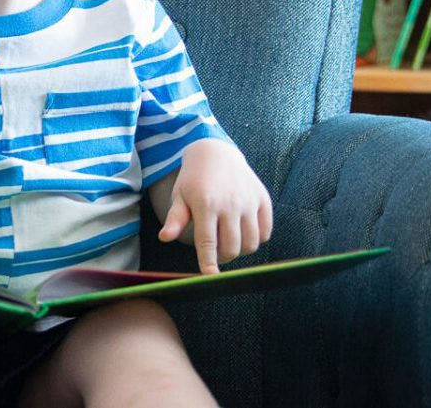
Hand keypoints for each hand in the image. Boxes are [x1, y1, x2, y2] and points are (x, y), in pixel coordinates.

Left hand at [157, 139, 272, 274]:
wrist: (216, 152)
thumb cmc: (193, 179)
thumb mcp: (180, 196)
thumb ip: (175, 218)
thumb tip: (164, 238)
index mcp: (206, 204)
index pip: (208, 242)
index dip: (208, 263)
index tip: (209, 277)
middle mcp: (230, 204)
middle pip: (232, 248)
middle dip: (222, 257)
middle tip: (215, 252)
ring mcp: (249, 201)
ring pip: (251, 244)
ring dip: (240, 250)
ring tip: (228, 242)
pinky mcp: (263, 199)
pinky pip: (265, 232)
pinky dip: (256, 239)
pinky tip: (243, 232)